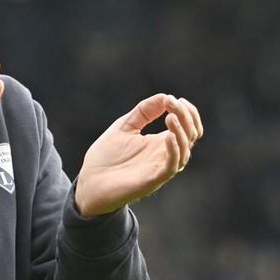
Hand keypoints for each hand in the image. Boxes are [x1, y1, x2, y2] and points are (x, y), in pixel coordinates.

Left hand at [74, 94, 202, 216]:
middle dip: (185, 116)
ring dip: (181, 132)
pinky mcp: (152, 181)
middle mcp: (164, 155)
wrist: (89, 183)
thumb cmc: (106, 157)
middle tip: (172, 102)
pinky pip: (171, 167)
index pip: (188, 127)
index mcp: (160, 142)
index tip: (173, 98)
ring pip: (185, 151)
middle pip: (190, 135)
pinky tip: (168, 136)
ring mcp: (159, 168)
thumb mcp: (124, 126)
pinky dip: (174, 151)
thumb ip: (143, 112)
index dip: (188, 112)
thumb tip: (164, 96)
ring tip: (170, 117)